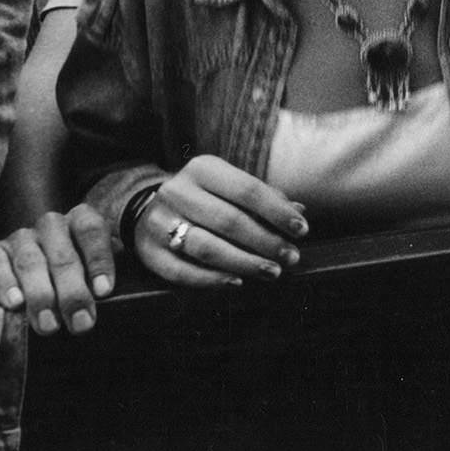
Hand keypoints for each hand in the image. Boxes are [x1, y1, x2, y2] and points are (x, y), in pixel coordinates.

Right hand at [0, 204, 115, 335]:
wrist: (42, 269)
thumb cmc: (81, 273)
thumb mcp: (99, 268)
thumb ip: (107, 276)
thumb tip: (110, 295)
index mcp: (80, 220)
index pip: (91, 231)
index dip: (98, 260)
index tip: (103, 291)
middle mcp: (50, 224)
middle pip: (62, 255)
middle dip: (72, 292)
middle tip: (80, 323)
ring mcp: (20, 237)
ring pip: (30, 262)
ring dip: (40, 296)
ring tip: (49, 324)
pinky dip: (3, 283)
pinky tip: (14, 303)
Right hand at [133, 155, 307, 287]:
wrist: (147, 209)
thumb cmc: (204, 197)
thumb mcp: (229, 187)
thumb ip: (263, 198)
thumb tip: (299, 211)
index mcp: (202, 169)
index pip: (247, 189)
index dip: (277, 211)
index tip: (302, 230)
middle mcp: (177, 191)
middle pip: (229, 221)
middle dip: (266, 242)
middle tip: (291, 257)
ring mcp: (158, 223)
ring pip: (206, 248)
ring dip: (244, 263)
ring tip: (272, 272)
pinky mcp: (148, 253)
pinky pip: (182, 272)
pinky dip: (212, 280)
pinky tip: (237, 281)